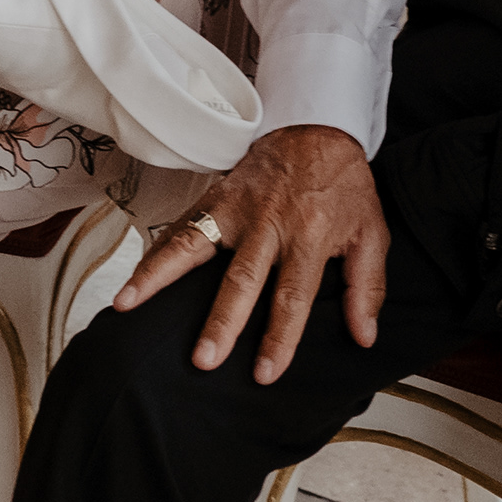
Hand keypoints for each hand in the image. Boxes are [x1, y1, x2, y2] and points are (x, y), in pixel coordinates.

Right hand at [106, 125, 389, 385]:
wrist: (316, 128)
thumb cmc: (344, 186)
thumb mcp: (372, 232)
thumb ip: (367, 286)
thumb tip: (364, 335)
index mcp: (309, 235)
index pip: (292, 295)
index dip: (279, 336)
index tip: (264, 372)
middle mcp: (267, 224)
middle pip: (240, 279)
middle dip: (221, 321)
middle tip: (203, 358)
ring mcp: (234, 209)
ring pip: (192, 245)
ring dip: (159, 277)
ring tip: (128, 304)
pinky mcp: (214, 198)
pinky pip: (179, 228)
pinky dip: (153, 253)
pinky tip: (132, 278)